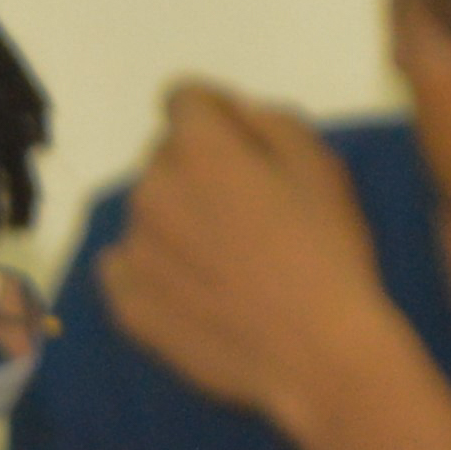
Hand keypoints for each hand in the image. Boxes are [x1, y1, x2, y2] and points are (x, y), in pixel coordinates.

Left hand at [103, 85, 450, 449]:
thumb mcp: (318, 161)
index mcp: (197, 147)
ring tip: (225, 258)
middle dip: (196, 168)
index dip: (215, 114)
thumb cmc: (327, 249)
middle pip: (163, 157)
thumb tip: (229, 114)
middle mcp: (150, 189)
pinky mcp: (124, 302)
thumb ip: (265, 119)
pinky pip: (125, 265)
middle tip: (244, 209)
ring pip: (148, 211)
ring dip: (176, 219)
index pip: (183, 99)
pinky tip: (195, 289)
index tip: (241, 144)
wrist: (314, 351)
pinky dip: (153, 267)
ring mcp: (131, 249)